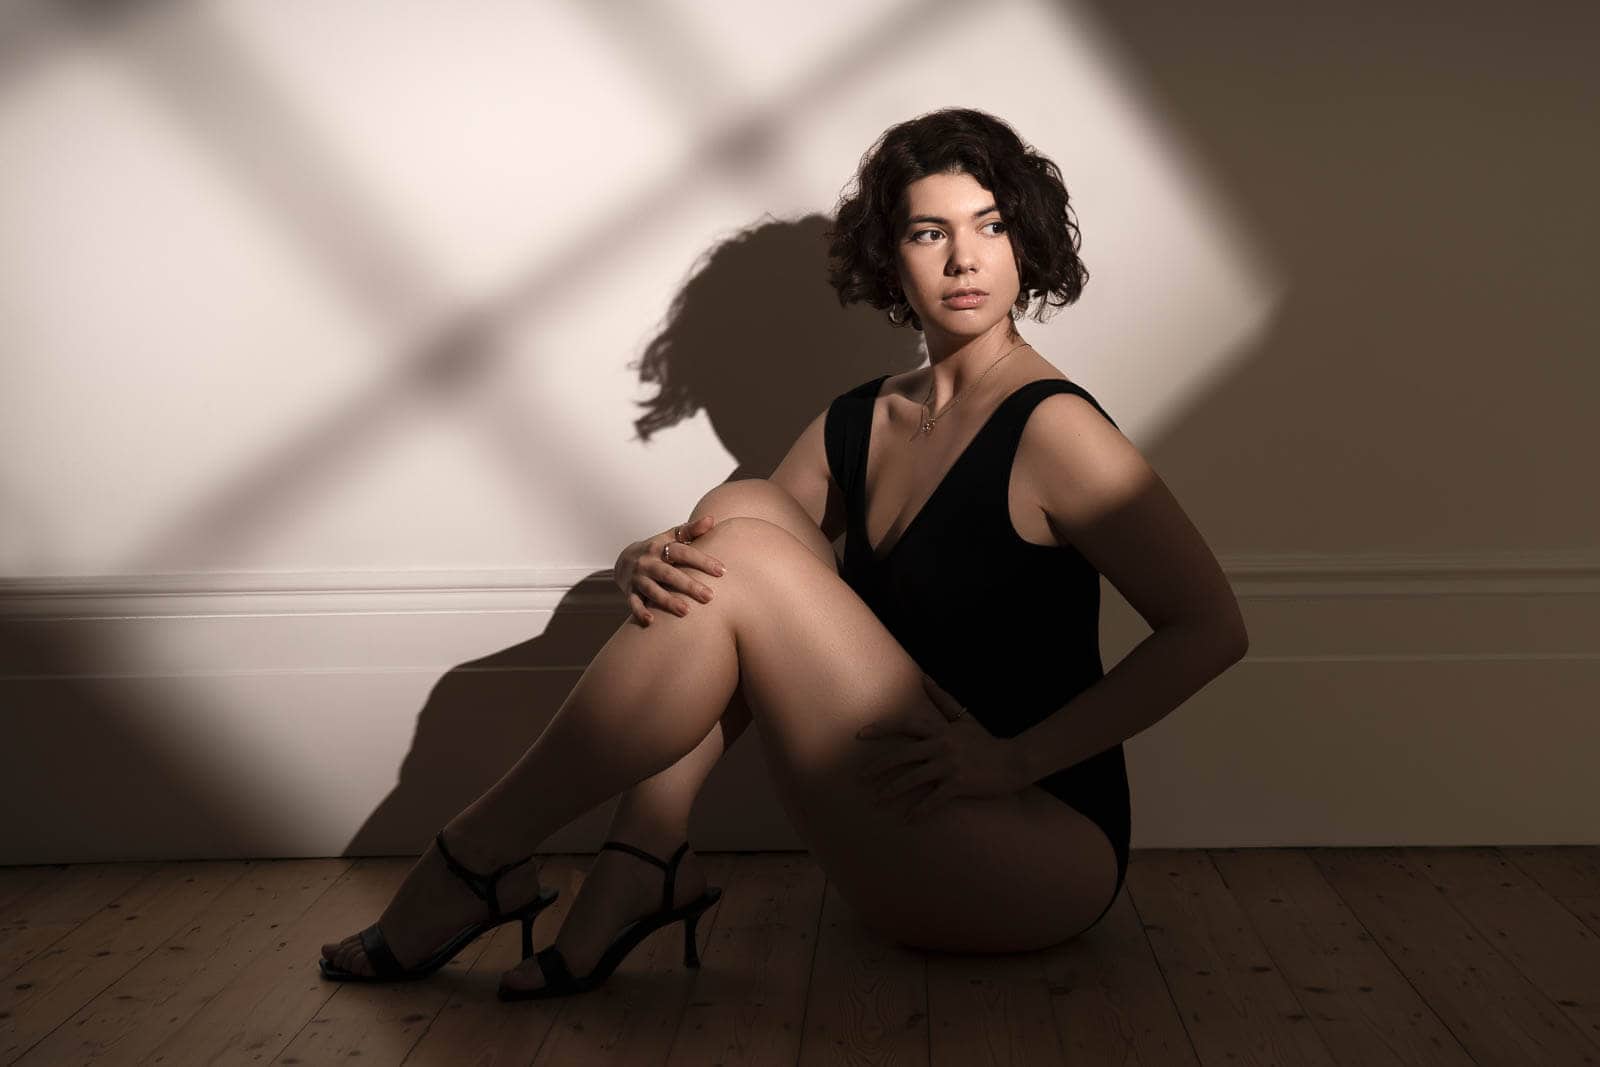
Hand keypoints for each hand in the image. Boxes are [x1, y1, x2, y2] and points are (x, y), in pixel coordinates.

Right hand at [614, 516, 725, 625]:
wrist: (624, 560)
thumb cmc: (656, 549)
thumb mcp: (671, 537)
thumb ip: (691, 530)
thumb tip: (711, 519)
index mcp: (660, 547)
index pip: (683, 552)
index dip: (702, 561)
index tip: (722, 571)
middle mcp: (648, 561)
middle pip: (669, 573)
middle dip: (689, 585)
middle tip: (709, 597)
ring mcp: (638, 577)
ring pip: (652, 590)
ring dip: (668, 601)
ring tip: (686, 611)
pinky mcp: (630, 591)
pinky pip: (634, 603)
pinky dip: (640, 611)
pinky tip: (651, 621)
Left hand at [855, 674, 1027, 821]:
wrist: (1014, 760)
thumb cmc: (986, 741)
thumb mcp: (964, 718)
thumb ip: (942, 699)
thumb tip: (924, 676)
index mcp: (939, 730)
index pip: (904, 725)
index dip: (881, 729)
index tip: (859, 735)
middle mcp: (941, 745)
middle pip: (902, 754)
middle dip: (878, 767)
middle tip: (860, 778)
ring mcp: (950, 765)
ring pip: (914, 778)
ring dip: (892, 790)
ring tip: (877, 800)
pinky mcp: (960, 783)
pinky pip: (935, 799)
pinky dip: (920, 810)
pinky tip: (908, 819)